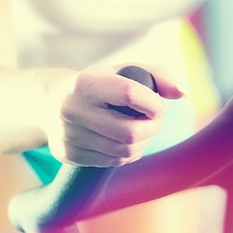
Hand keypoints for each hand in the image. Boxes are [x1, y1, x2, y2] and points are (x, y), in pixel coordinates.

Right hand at [39, 64, 183, 166]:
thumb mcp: (123, 70)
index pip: (130, 94)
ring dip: (143, 142)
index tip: (157, 105)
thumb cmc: (98, 84)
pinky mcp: (69, 155)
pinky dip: (129, 152)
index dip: (153, 103)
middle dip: (152, 128)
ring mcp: (69, 136)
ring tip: (141, 129)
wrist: (49, 103)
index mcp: (85, 83)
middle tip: (153, 120)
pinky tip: (125, 140)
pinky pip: (114, 161)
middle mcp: (72, 110)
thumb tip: (182, 94)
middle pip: (131, 132)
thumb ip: (157, 74)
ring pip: (125, 150)